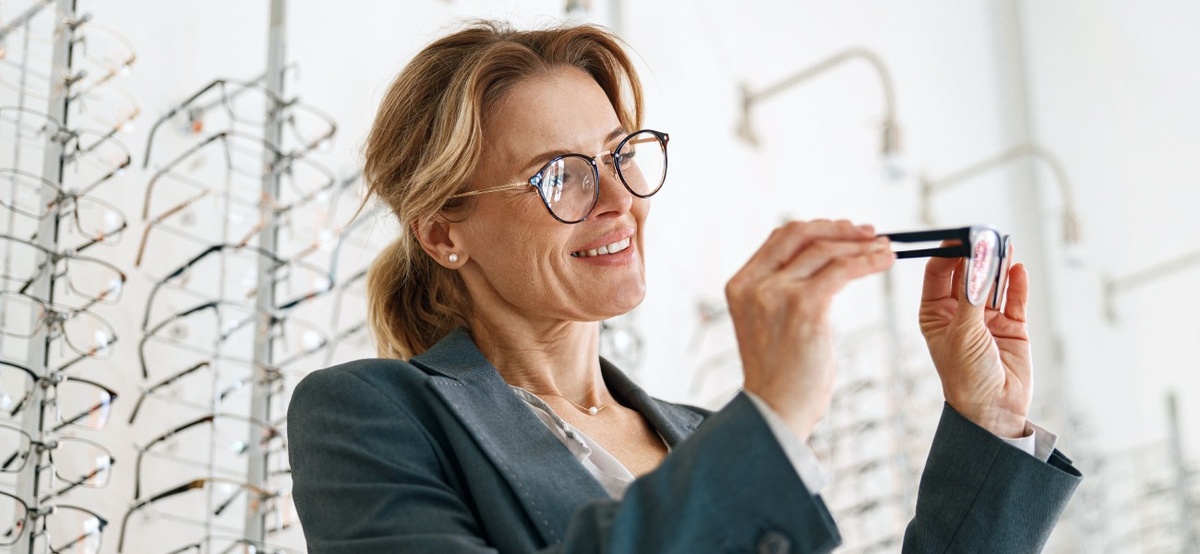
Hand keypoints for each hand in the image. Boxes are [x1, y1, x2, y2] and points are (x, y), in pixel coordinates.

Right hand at [725, 220, 893, 440]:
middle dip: (839, 229)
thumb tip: (821, 262)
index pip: (780, 238)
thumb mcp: (769, 322)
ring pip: (825, 250)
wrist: (775, 411)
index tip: (844, 231)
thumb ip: (781, 291)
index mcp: (741, 284)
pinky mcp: (804, 306)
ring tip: (886, 250)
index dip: (816, 228)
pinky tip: (885, 262)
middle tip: (870, 233)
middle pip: (801, 234)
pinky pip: (842, 270)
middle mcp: (754, 284)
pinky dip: (867, 261)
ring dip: (861, 246)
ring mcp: (776, 293)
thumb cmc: (780, 374)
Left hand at [919, 254, 1032, 438]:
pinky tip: (1017, 267)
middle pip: (967, 273)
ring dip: (998, 264)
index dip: (948, 253)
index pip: (938, 273)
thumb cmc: (965, 375)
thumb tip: (977, 259)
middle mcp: (959, 312)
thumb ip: (972, 295)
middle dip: (976, 254)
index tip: (960, 237)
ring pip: (992, 282)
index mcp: (935, 314)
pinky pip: (1014, 298)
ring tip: (1004, 244)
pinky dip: (1016, 283)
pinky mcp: (1012, 326)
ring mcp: (987, 318)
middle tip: (986, 235)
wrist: (994, 410)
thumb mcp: (963, 332)